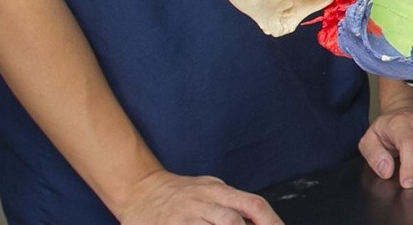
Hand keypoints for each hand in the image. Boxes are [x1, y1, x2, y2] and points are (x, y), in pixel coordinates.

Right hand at [115, 169, 282, 223]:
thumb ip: (234, 204)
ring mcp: (185, 217)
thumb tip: (260, 220)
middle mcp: (203, 201)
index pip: (253, 204)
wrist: (140, 189)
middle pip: (234, 221)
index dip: (271, 222)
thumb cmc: (181, 193)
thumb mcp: (210, 189)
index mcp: (218, 190)